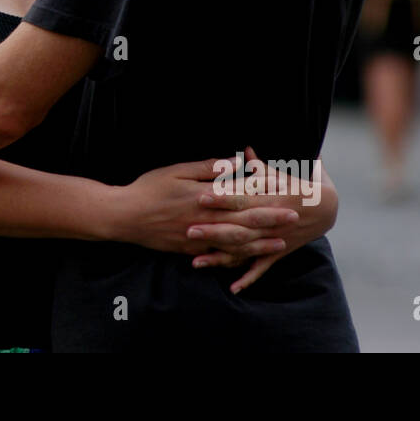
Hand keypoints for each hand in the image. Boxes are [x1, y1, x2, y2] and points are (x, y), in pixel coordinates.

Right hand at [115, 157, 296, 255]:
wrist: (125, 216)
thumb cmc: (149, 188)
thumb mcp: (176, 170)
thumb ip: (207, 168)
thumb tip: (233, 162)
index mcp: (204, 198)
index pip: (241, 198)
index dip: (264, 197)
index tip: (285, 194)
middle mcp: (205, 220)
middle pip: (245, 222)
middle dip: (271, 221)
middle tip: (295, 218)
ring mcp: (198, 238)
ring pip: (236, 243)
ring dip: (260, 243)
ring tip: (280, 243)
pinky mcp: (190, 249)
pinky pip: (219, 256)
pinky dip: (237, 257)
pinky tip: (249, 258)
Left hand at [189, 146, 334, 292]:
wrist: (327, 208)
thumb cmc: (298, 185)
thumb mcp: (280, 173)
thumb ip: (258, 167)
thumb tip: (244, 148)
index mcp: (271, 198)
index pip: (242, 198)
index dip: (222, 198)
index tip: (201, 197)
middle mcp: (271, 221)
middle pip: (238, 227)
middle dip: (213, 230)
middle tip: (189, 231)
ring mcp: (274, 238)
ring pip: (244, 250)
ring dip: (221, 257)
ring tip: (196, 261)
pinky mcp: (278, 251)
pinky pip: (262, 267)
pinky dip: (249, 278)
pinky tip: (233, 288)